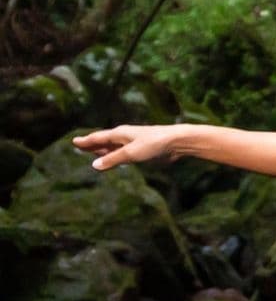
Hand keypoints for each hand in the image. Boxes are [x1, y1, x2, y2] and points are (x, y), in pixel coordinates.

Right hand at [72, 124, 186, 171]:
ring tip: (93, 152)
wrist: (175, 142)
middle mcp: (124, 136)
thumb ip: (112, 159)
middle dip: (92, 144)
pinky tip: (115, 157)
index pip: (97, 137)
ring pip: (114, 146)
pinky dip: (115, 155)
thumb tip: (94, 166)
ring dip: (103, 149)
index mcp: (119, 134)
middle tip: (80, 146)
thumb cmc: (153, 144)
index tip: (74, 142)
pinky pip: (123, 152)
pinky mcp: (141, 150)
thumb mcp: (130, 153)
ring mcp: (133, 143)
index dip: (86, 141)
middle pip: (104, 141)